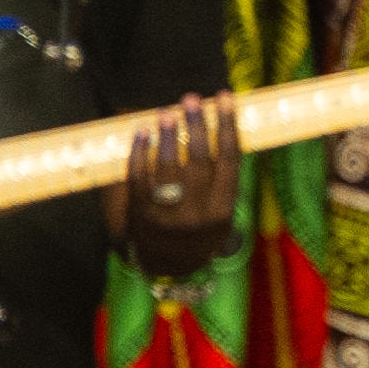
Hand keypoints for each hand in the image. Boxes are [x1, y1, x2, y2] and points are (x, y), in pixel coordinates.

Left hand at [107, 95, 240, 284]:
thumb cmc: (197, 235)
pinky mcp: (140, 212)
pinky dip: (139, 152)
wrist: (166, 268)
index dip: (227, 126)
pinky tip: (142, 133)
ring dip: (167, 135)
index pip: (229, 161)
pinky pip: (139, 177)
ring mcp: (167, 213)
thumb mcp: (219, 217)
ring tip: (167, 112)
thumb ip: (219, 182)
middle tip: (192, 99)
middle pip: (198, 160)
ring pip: (168, 167)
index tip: (225, 100)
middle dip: (196, 125)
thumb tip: (216, 131)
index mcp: (222, 210)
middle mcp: (197, 212)